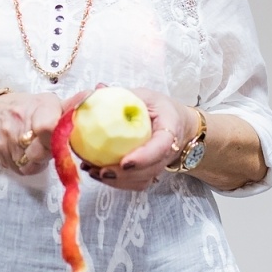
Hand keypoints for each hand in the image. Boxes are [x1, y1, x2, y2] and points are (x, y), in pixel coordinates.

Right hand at [0, 90, 64, 177]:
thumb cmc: (27, 108)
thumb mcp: (49, 103)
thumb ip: (71, 106)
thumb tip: (92, 97)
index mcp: (39, 107)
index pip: (48, 128)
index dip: (58, 140)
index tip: (62, 140)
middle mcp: (19, 122)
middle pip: (41, 153)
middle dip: (49, 153)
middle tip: (50, 145)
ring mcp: (7, 139)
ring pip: (31, 166)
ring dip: (38, 162)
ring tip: (37, 148)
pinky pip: (19, 170)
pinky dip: (25, 166)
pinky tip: (25, 153)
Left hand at [80, 88, 195, 192]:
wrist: (178, 125)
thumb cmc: (161, 108)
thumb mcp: (147, 96)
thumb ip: (125, 94)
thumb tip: (98, 88)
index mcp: (170, 130)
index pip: (161, 147)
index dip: (144, 157)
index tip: (124, 163)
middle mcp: (167, 152)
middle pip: (149, 170)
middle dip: (124, 175)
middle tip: (100, 170)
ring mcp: (159, 165)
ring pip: (141, 181)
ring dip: (116, 181)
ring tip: (93, 171)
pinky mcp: (149, 173)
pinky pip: (134, 183)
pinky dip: (115, 182)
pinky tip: (96, 173)